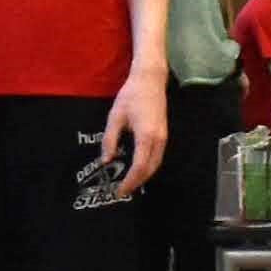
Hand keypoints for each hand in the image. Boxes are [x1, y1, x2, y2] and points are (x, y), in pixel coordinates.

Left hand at [102, 60, 169, 194]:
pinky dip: (148, 166)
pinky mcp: (164, 134)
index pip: (139, 167)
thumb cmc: (131, 95)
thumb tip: (106, 160)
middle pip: (150, 169)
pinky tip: (137, 167)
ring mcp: (164, 137)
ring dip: (144, 176)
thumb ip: (110, 140)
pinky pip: (157, 156)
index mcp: (146, 137)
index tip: (119, 191)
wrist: (150, 79)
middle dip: (137, 182)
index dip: (129, 182)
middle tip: (123, 191)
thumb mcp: (115, 117)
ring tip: (129, 182)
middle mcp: (158, 140)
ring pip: (156, 164)